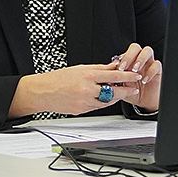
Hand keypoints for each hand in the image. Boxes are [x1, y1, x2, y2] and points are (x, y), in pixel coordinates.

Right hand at [9, 63, 142, 117]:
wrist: (43, 92)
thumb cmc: (58, 79)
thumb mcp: (79, 69)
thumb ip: (98, 68)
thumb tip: (113, 66)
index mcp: (86, 76)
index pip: (112, 75)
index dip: (126, 76)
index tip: (135, 76)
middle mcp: (86, 89)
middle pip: (113, 91)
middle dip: (125, 90)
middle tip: (132, 88)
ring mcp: (84, 101)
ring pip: (106, 101)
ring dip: (115, 97)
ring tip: (119, 92)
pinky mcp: (81, 110)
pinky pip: (97, 107)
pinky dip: (103, 102)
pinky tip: (105, 98)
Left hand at [111, 42, 162, 112]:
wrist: (143, 102)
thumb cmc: (131, 92)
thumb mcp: (120, 86)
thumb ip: (115, 78)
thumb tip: (108, 72)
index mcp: (128, 61)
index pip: (124, 52)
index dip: (121, 59)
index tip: (118, 69)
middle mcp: (138, 60)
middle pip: (135, 47)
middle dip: (130, 56)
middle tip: (126, 68)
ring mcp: (149, 63)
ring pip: (147, 50)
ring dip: (140, 59)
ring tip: (135, 71)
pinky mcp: (158, 70)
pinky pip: (157, 64)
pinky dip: (150, 71)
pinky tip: (144, 80)